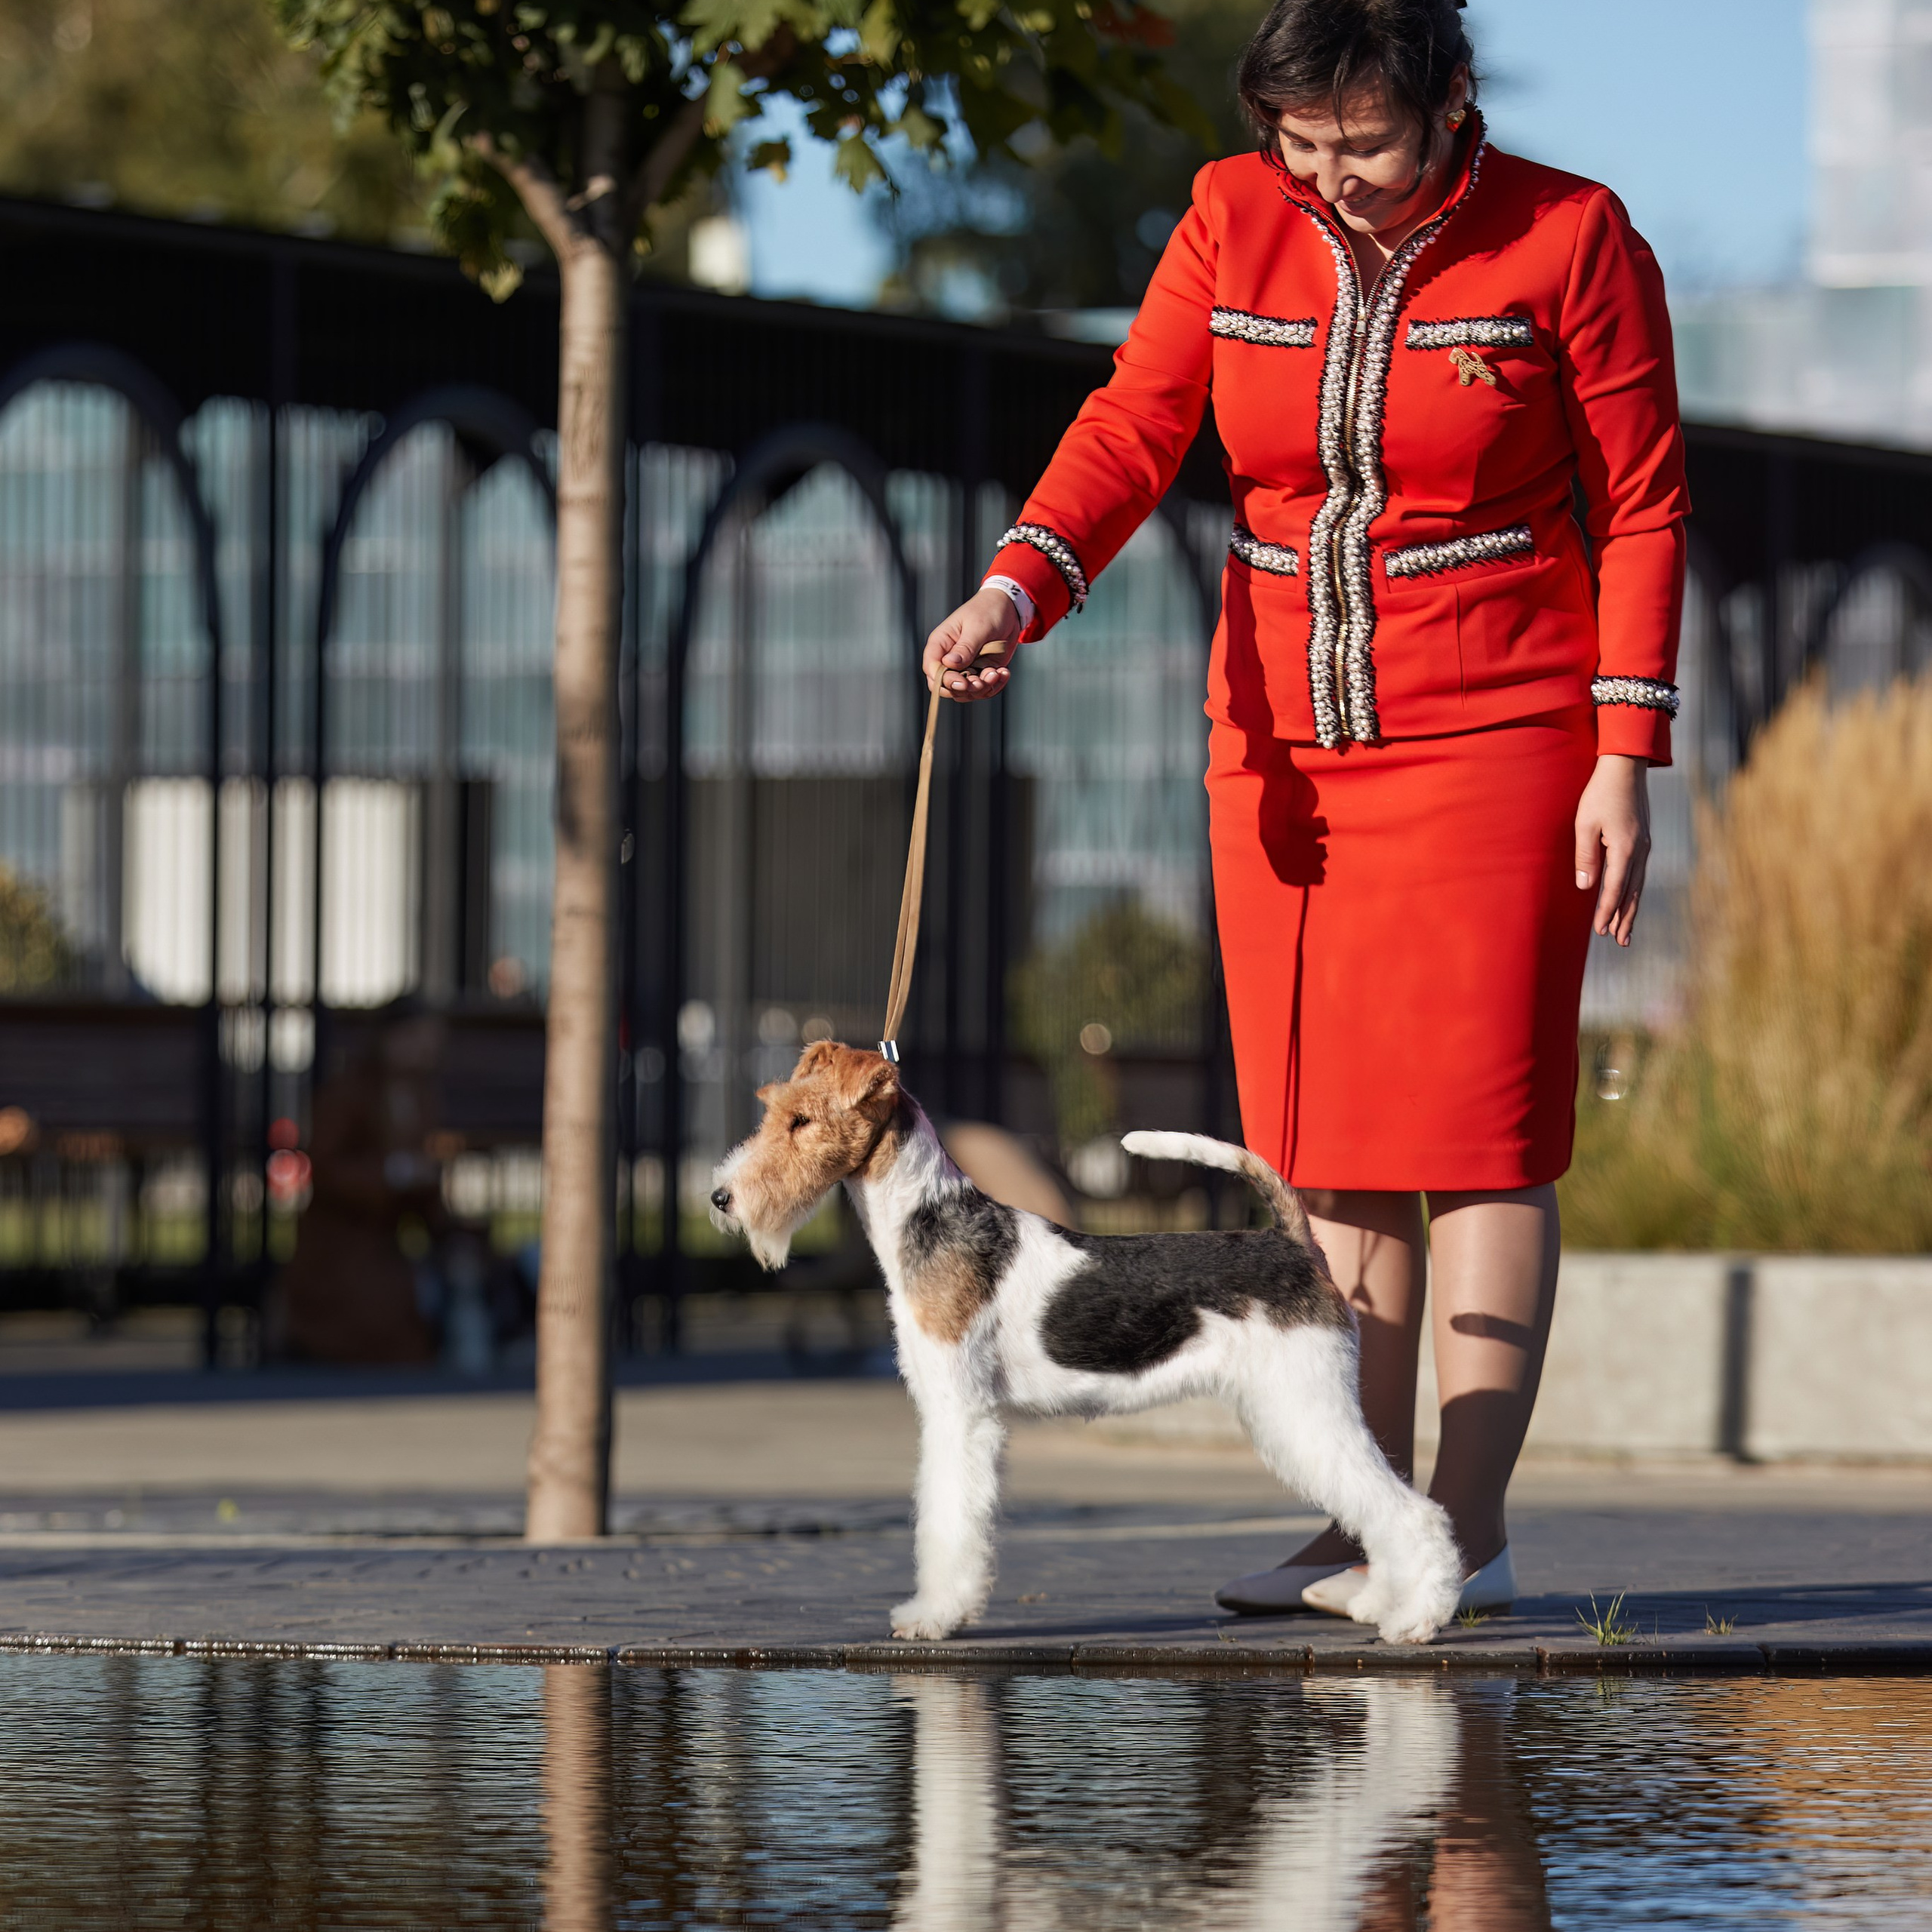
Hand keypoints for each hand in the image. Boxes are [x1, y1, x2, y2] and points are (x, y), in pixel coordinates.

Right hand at [922, 587, 1018, 702]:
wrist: (1008, 609)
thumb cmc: (987, 610)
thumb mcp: (977, 627)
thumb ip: (965, 647)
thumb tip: (949, 663)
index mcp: (941, 644)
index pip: (932, 669)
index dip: (944, 680)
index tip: (962, 682)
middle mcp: (950, 659)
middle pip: (946, 686)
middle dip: (964, 689)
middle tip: (982, 682)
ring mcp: (966, 667)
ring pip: (965, 692)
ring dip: (982, 689)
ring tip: (997, 673)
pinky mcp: (980, 672)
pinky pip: (983, 689)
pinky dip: (994, 685)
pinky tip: (1003, 672)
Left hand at [1574, 754, 1649, 945]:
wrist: (1625, 768)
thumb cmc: (1600, 794)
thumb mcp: (1585, 825)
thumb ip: (1586, 857)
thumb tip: (1586, 887)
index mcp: (1625, 848)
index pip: (1614, 888)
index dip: (1606, 911)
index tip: (1600, 931)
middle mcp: (1639, 850)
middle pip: (1632, 893)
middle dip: (1624, 919)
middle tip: (1620, 942)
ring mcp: (1644, 846)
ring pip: (1638, 885)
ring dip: (1631, 908)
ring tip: (1626, 931)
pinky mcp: (1642, 840)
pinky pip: (1639, 873)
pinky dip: (1633, 891)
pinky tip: (1629, 900)